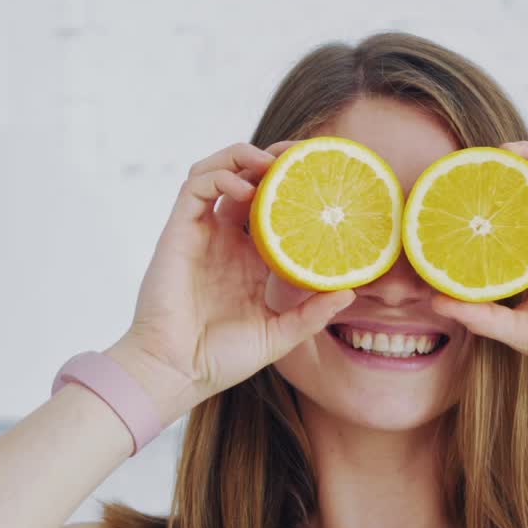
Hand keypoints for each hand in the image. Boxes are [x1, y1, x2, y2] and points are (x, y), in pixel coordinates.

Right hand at [119, 140, 355, 401]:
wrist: (177, 371)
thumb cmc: (222, 359)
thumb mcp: (279, 335)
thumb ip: (312, 314)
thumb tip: (350, 291)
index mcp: (250, 261)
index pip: (273, 209)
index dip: (293, 187)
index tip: (323, 178)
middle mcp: (225, 241)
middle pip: (247, 181)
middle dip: (272, 160)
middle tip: (301, 156)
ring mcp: (201, 234)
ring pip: (218, 172)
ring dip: (243, 157)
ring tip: (272, 163)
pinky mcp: (179, 232)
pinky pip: (196, 187)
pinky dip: (220, 176)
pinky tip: (246, 190)